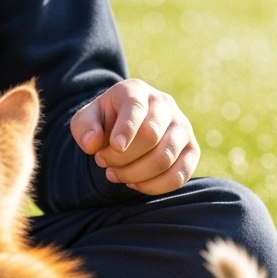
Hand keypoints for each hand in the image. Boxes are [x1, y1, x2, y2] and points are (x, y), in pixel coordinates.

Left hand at [70, 79, 199, 195]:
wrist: (125, 129)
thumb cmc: (104, 123)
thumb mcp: (86, 120)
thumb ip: (84, 128)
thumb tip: (92, 144)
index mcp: (136, 90)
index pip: (136, 107)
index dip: (126, 129)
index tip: (115, 147)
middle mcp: (164, 104)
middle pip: (151, 135)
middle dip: (123, 157)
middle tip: (104, 163)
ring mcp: (182, 127)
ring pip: (165, 157)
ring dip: (136, 173)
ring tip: (115, 174)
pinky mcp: (192, 150)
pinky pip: (180, 175)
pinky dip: (155, 186)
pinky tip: (135, 184)